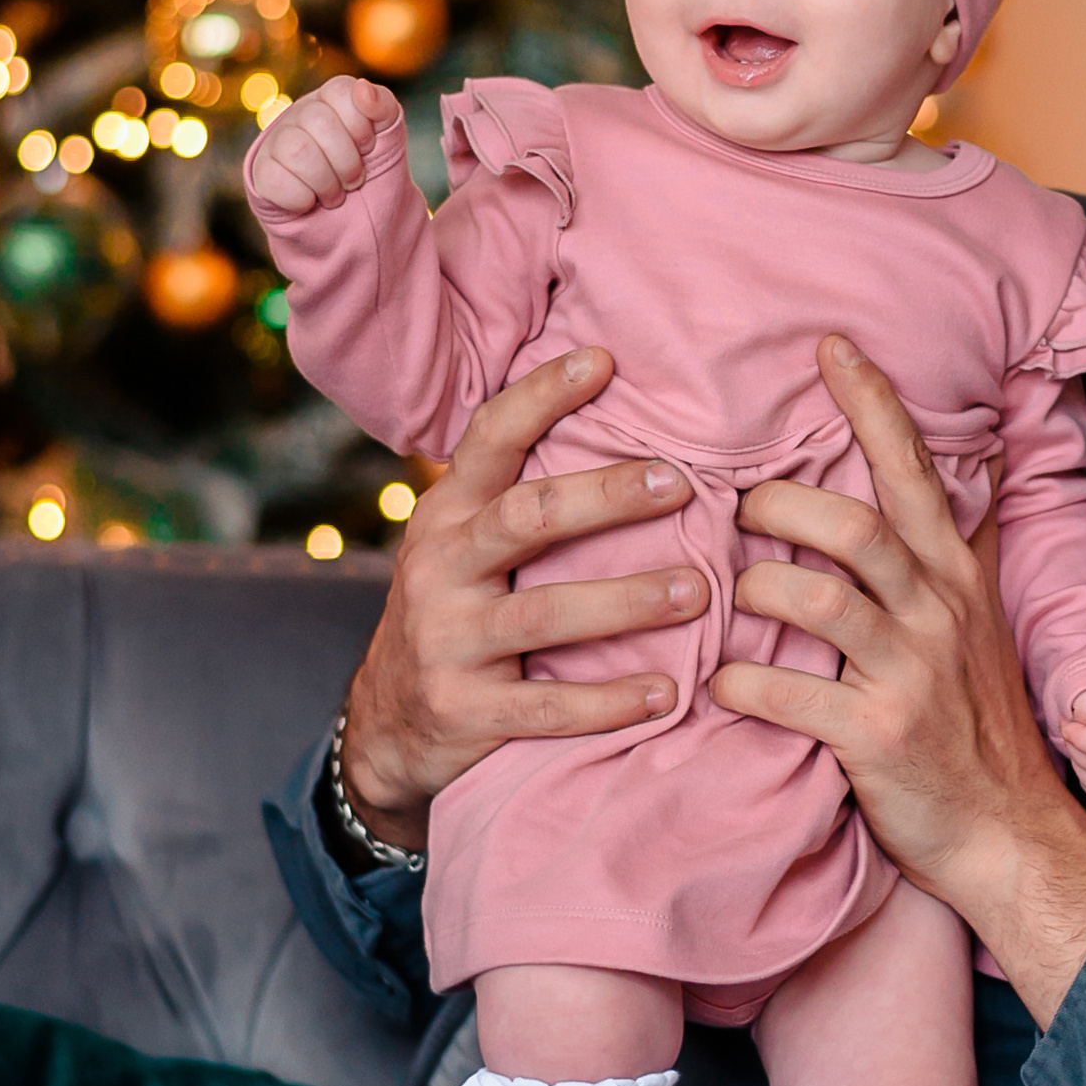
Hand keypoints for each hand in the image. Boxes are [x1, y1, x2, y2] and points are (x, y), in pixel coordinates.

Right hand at [253, 75, 401, 213]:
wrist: (351, 215)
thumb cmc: (367, 169)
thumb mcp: (387, 137)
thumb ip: (383, 107)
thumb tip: (363, 87)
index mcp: (329, 100)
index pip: (340, 90)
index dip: (361, 124)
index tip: (368, 147)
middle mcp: (299, 114)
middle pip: (319, 121)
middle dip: (347, 161)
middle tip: (354, 181)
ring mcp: (276, 141)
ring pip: (297, 150)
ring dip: (327, 183)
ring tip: (335, 196)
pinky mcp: (261, 172)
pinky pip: (276, 180)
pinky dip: (303, 198)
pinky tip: (311, 201)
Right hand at [336, 348, 704, 852]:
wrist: (388, 724)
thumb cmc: (459, 612)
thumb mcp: (465, 547)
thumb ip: (524, 499)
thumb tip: (629, 426)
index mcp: (448, 515)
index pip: (489, 439)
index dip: (541, 396)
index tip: (603, 361)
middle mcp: (440, 568)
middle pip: (527, 516)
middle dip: (607, 496)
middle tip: (683, 484)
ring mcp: (447, 641)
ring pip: (544, 613)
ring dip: (627, 601)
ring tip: (697, 592)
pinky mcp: (463, 709)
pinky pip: (547, 706)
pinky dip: (609, 701)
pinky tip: (666, 692)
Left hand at [713, 337, 1085, 1028]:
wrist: (1010, 832)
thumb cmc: (976, 724)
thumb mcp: (979, 623)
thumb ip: (958, 551)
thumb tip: (962, 472)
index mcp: (955, 574)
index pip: (912, 466)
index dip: (870, 401)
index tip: (828, 346)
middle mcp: (937, 610)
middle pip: (848, 522)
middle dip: (777, 507)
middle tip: (740, 515)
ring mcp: (909, 671)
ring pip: (811, 595)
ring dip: (752, 589)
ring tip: (731, 599)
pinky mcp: (875, 734)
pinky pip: (783, 689)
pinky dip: (738, 682)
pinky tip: (722, 684)